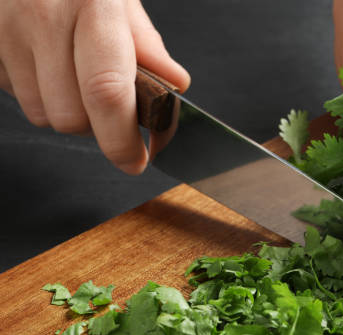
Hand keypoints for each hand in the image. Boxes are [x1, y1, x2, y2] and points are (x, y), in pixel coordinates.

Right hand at [0, 0, 189, 173]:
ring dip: (63, 108)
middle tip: (107, 106)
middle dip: (95, 124)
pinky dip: (35, 90)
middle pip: (70, 117)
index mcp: (90, 5)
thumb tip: (175, 84)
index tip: (135, 160)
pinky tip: (42, 61)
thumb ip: (146, 44)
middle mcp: (43, 18)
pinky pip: (13, 94)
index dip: (121, 139)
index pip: (107, 92)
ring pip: (40, 113)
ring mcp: (4, 31)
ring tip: (70, 72)